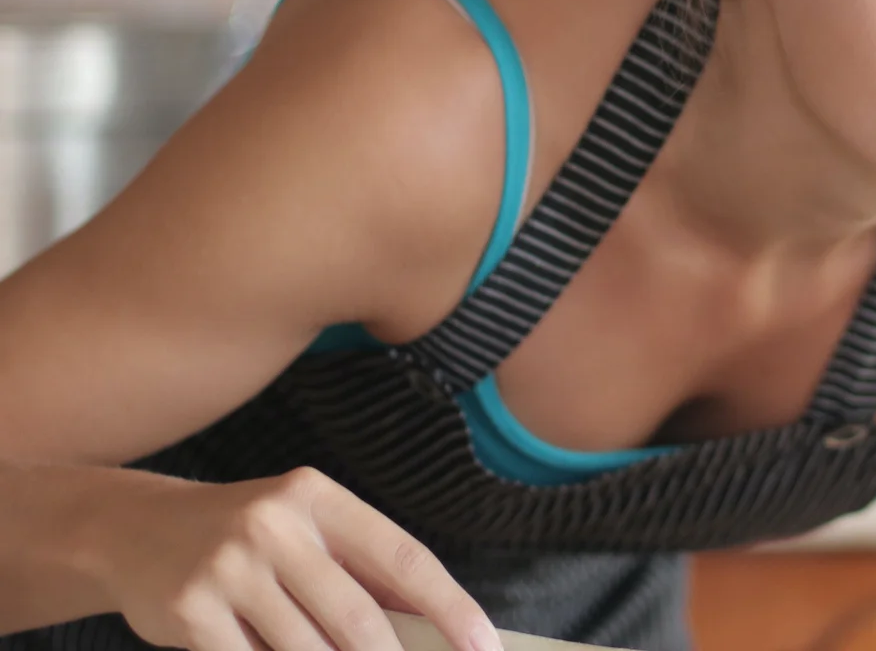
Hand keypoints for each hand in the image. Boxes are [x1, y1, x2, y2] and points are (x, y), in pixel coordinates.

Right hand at [92, 465, 498, 650]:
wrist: (135, 529)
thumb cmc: (245, 539)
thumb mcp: (303, 530)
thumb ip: (356, 571)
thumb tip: (427, 627)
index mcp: (318, 497)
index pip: (401, 557)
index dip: (448, 606)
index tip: (484, 646)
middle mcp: (277, 523)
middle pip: (356, 618)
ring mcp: (230, 567)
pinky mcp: (191, 611)